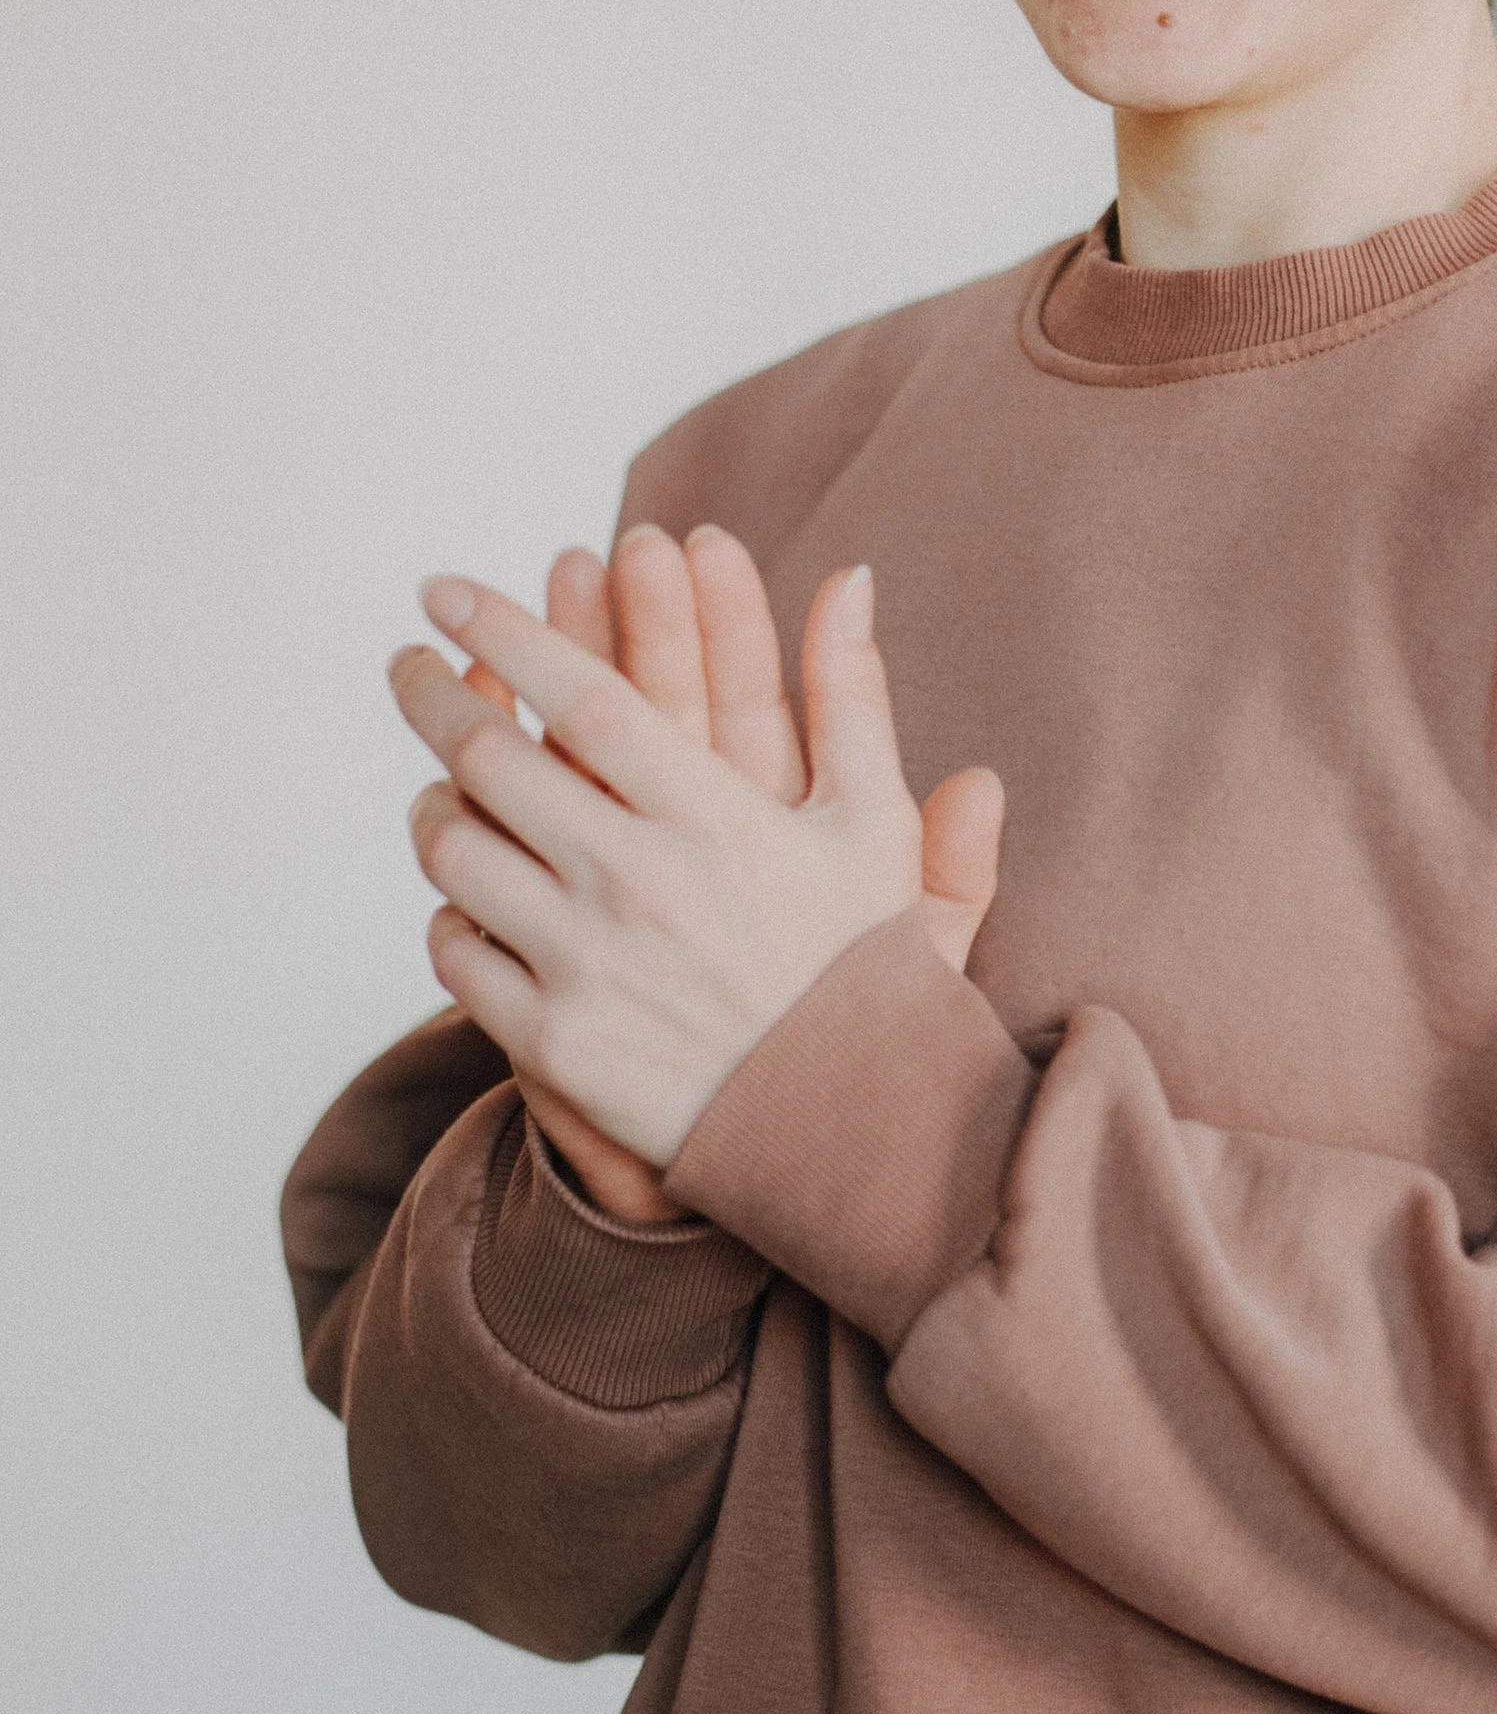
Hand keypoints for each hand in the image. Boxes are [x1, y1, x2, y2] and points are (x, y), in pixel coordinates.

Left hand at [395, 558, 1004, 1189]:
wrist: (849, 1134)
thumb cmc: (863, 966)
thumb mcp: (874, 823)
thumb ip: (852, 694)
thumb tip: (852, 579)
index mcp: (715, 816)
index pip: (584, 696)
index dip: (505, 631)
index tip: (445, 588)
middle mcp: (639, 882)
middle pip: (493, 761)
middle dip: (431, 697)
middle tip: (405, 665)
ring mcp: (587, 965)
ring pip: (458, 855)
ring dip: (433, 806)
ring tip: (436, 786)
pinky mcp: (553, 1042)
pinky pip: (457, 951)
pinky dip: (448, 912)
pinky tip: (466, 896)